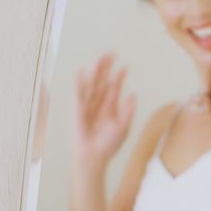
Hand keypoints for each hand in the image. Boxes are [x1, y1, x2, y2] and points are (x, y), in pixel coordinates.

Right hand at [72, 54, 135, 174]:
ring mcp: (88, 106)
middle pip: (102, 81)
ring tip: (100, 58)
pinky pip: (79, 94)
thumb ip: (128, 110)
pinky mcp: (78, 110)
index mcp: (109, 107)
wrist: (94, 157)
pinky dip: (79, 83)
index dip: (118, 77)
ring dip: (95, 71)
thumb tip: (132, 94)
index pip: (114, 88)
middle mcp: (98, 104)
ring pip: (92, 84)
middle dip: (106, 68)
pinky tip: (81, 71)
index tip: (124, 66)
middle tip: (111, 53)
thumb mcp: (123, 127)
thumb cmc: (108, 145)